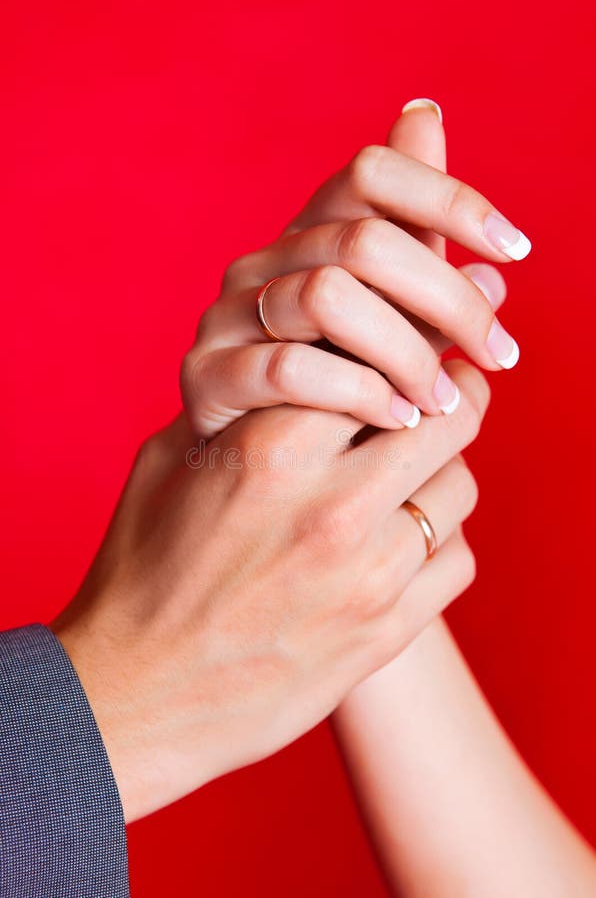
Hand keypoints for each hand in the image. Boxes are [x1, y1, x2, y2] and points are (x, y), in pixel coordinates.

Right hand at [50, 358, 487, 821]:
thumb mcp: (171, 465)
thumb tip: (307, 363)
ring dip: (440, 472)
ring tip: (409, 476)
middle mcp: (330, 508)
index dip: (395, 358)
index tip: (399, 362)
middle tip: (439, 397)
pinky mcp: (385, 633)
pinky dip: (442, 540)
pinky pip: (457, 559)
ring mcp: (367, 577)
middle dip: (448, 399)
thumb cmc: (143, 572)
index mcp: (270, 451)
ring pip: (459, 488)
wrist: (139, 694)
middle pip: (446, 420)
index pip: (380, 366)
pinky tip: (405, 539)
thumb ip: (241, 406)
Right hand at [181, 99, 522, 439]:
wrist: (238, 448)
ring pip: (327, 297)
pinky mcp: (208, 373)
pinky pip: (289, 367)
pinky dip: (359, 393)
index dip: (449, 199)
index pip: (373, 173)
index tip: (516, 252)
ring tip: (442, 399)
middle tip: (498, 353)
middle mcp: (263, 260)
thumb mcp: (380, 323)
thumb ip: (419, 273)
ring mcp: (229, 314)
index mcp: (305, 234)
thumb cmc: (322, 382)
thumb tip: (492, 247)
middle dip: (449, 297)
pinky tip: (398, 418)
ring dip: (406, 352)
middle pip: (366, 241)